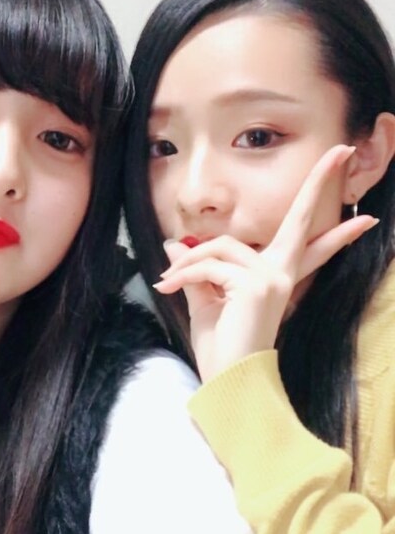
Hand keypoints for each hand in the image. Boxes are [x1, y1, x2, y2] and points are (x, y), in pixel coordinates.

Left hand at [153, 145, 377, 381]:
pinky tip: (170, 286)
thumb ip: (197, 268)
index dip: (335, 229)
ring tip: (168, 281)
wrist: (225, 381)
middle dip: (320, 184)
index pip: (310, 244)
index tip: (365, 216)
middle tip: (341, 153)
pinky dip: (183, 274)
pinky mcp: (258, 284)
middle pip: (302, 220)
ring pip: (220, 247)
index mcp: (277, 275)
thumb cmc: (221, 344)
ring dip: (187, 263)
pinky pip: (208, 263)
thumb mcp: (205, 298)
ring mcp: (274, 277)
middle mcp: (282, 272)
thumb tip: (174, 243)